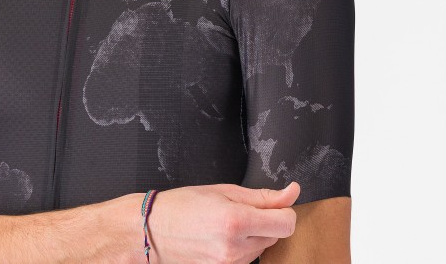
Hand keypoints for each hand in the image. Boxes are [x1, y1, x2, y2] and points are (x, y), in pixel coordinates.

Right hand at [146, 181, 300, 263]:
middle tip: (241, 209)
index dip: (285, 210)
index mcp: (236, 222)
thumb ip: (263, 196)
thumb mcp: (225, 190)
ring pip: (263, 247)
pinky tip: (223, 236)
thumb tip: (292, 192)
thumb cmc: (184, 205)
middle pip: (276, 235)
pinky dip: (244, 246)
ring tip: (227, 222)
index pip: (287, 223)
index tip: (277, 203)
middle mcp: (235, 249)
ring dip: (254, 234)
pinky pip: (248, 259)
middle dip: (266, 220)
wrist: (153, 230)